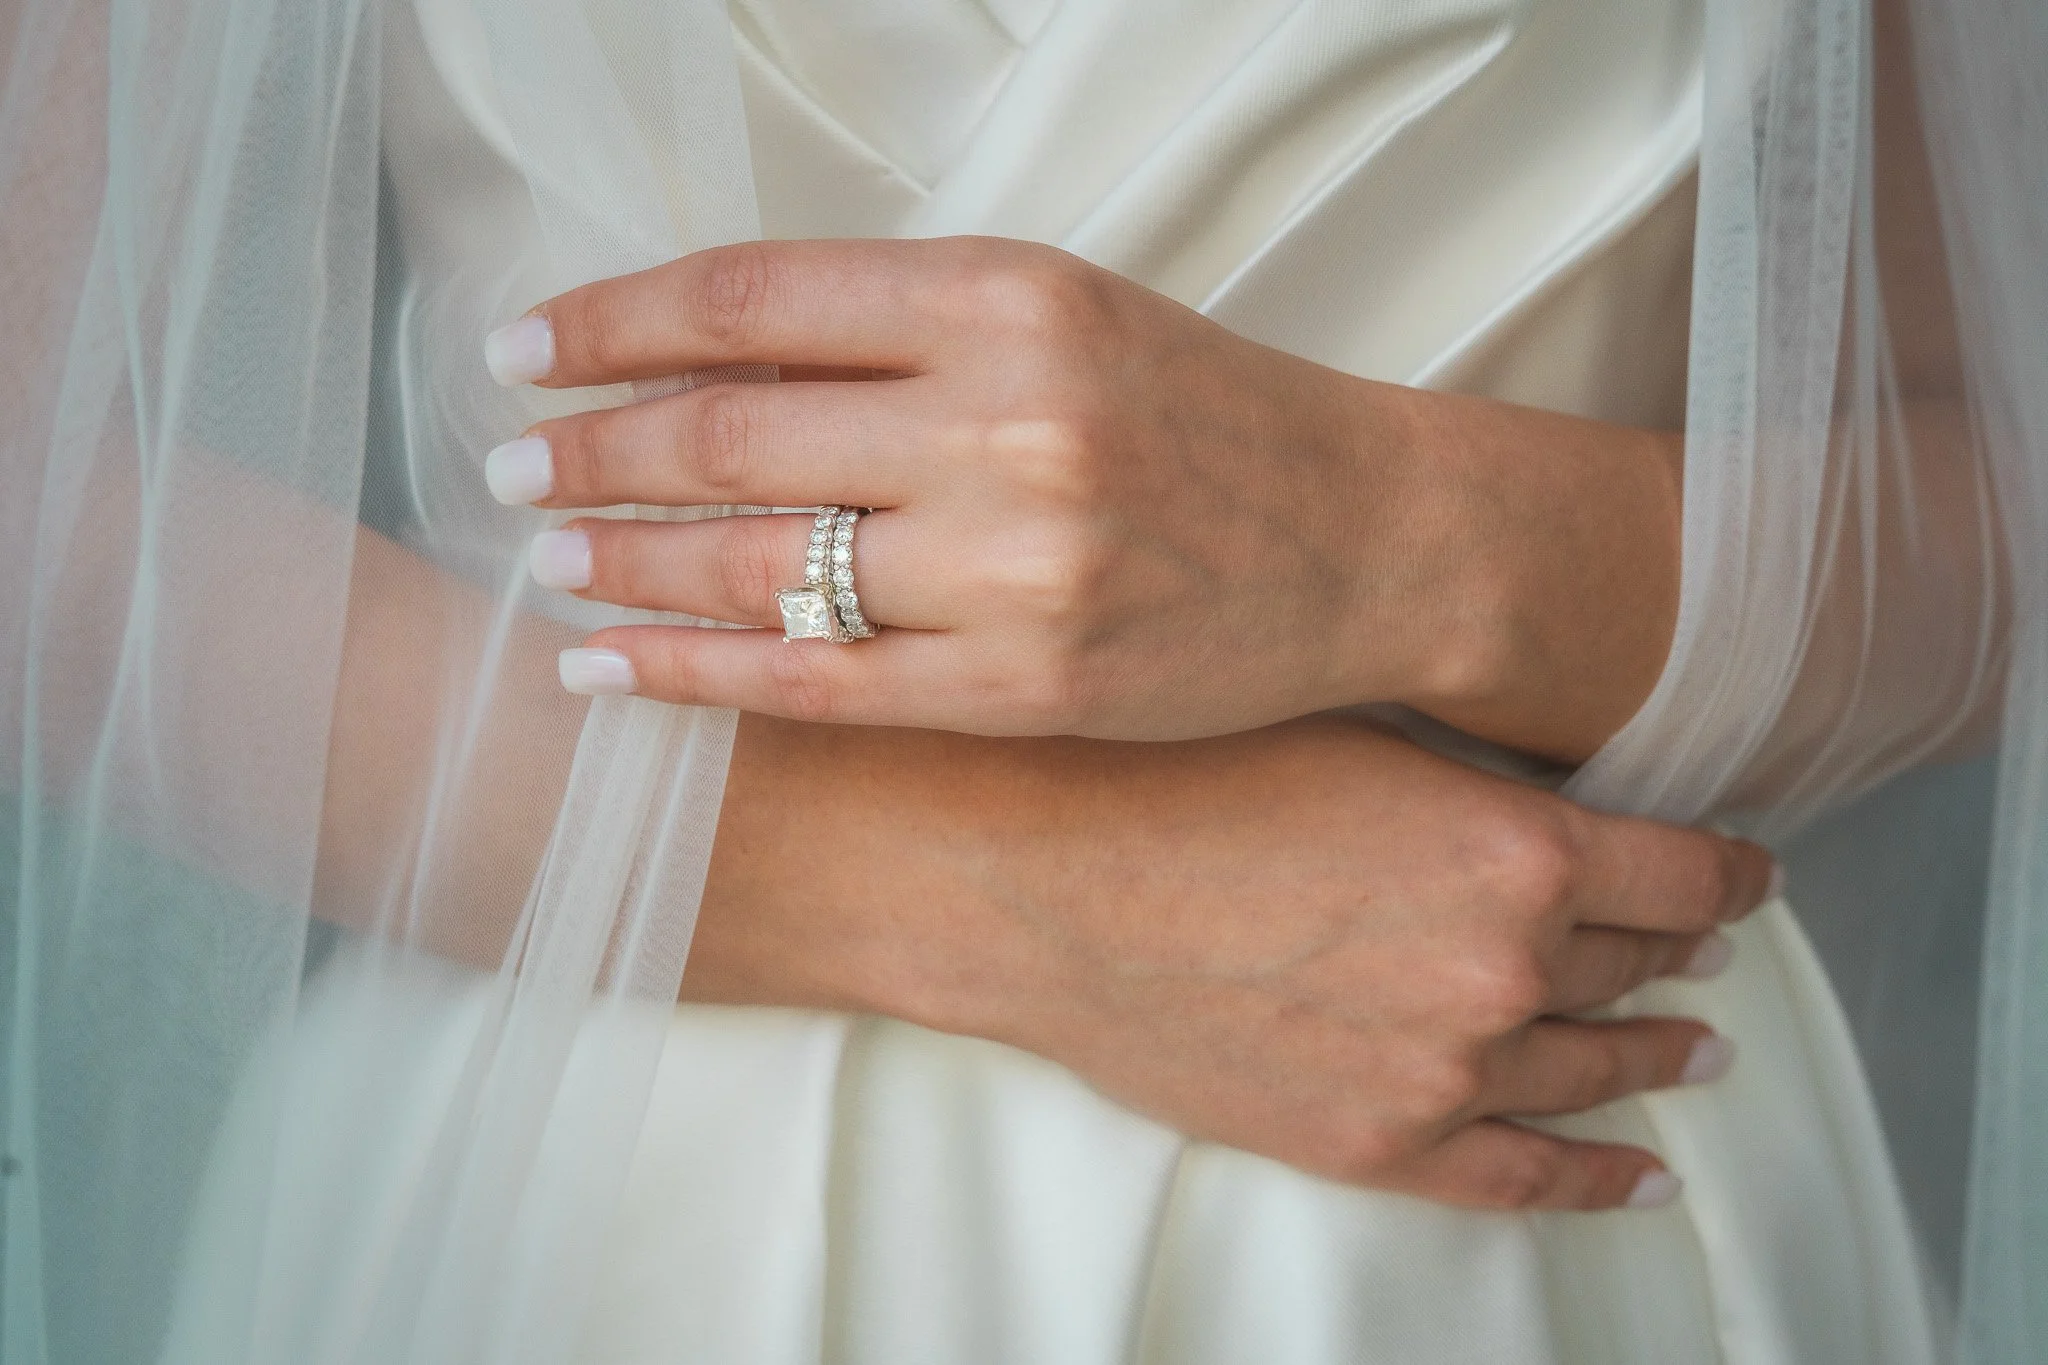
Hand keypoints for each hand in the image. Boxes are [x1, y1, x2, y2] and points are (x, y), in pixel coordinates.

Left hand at [485, 237, 1680, 754]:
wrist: (1363, 539)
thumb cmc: (1201, 415)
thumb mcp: (1061, 317)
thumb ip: (895, 330)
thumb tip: (696, 359)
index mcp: (1007, 299)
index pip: (750, 301)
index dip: (610, 324)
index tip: (522, 347)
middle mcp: (1006, 425)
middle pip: (727, 436)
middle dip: (586, 450)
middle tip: (502, 462)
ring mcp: (1015, 568)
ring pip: (754, 567)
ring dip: (618, 562)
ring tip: (544, 558)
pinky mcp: (1024, 686)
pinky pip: (815, 683)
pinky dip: (691, 675)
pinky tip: (607, 669)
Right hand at [685, 714, 1775, 1209]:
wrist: (1044, 878)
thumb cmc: (1176, 775)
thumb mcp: (1356, 729)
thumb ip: (1474, 782)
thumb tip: (1547, 816)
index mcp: (1518, 845)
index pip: (1686, 870)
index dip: (1733, 872)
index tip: (1748, 875)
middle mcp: (1507, 965)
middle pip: (1639, 962)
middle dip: (1679, 949)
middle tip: (1702, 949)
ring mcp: (1444, 1069)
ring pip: (1593, 1066)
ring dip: (1653, 1053)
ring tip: (1690, 1049)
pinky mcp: (1374, 1142)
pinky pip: (1521, 1176)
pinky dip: (1592, 1177)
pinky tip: (1641, 1173)